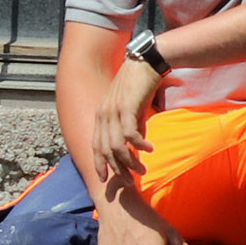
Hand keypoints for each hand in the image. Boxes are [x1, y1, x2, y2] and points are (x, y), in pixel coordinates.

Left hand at [91, 60, 163, 189]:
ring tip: (143, 170)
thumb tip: (135, 146)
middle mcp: (103, 114)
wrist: (146, 62)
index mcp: (101, 115)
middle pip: (105, 150)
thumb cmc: (139, 85)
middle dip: (117, 170)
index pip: (95, 146)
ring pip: (117, 146)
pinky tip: (150, 149)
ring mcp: (113, 111)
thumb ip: (130, 126)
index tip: (107, 180)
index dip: (100, 164)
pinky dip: (139, 145)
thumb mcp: (130, 109)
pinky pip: (130, 134)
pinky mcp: (127, 107)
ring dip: (130, 162)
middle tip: (130, 182)